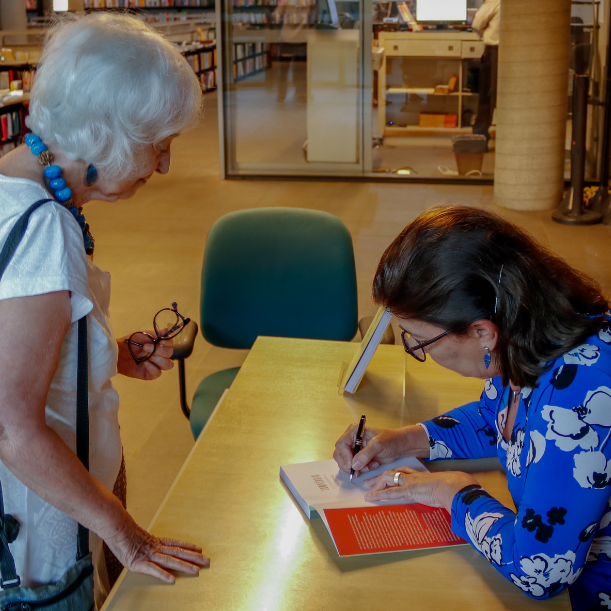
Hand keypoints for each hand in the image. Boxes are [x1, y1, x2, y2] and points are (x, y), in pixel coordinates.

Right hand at [104, 517, 209, 583]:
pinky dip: (162, 574)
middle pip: (178, 553)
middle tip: (207, 561)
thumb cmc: (125, 533)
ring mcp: (148, 555)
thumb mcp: (139, 538)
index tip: (200, 549)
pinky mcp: (139, 563)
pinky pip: (153, 570)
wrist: (116, 528)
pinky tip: (171, 579)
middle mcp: (156, 547)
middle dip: (193, 558)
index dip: (188, 547)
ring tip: (195, 571)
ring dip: (184, 566)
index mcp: (156, 541)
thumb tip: (153, 545)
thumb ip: (147, 543)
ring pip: (170, 561)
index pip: (176, 544)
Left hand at [117, 329, 173, 380]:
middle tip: (146, 348)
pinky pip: (157, 373)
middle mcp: (159, 355)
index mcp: (159, 345)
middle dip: (160, 351)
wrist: (117, 354)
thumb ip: (155, 334)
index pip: (170, 344)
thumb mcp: (141, 335)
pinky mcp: (149, 374)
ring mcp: (155, 365)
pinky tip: (145, 363)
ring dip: (159, 360)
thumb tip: (166, 330)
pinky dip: (152, 368)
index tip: (160, 341)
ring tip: (148, 357)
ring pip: (168, 365)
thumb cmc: (129, 343)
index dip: (168, 343)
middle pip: (170, 354)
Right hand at [333, 424, 428, 476]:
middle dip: (348, 464)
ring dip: (355, 468)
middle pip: (339, 454)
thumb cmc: (391, 440)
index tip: (352, 465)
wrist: (400, 446)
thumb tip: (354, 465)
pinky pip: (353, 467)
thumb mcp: (378, 445)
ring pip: (344, 462)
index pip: (341, 445)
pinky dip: (360, 470)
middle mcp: (351, 440)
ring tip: (368, 467)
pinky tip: (372, 466)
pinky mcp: (359, 458)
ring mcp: (354, 449)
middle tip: (358, 470)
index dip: (345, 456)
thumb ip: (365, 454)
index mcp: (354, 431)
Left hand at [363, 466, 477, 511]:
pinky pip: (391, 492)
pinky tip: (371, 497)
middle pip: (391, 473)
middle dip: (378, 478)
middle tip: (368, 483)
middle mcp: (412, 476)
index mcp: (419, 475)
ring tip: (367, 493)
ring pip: (387, 479)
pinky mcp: (409, 490)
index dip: (391, 475)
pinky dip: (379, 494)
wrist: (454, 488)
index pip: (401, 472)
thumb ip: (435, 493)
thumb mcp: (440, 490)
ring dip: (376, 486)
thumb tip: (437, 499)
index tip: (384, 478)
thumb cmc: (451, 489)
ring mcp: (410, 482)